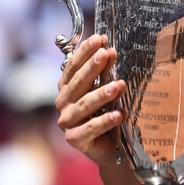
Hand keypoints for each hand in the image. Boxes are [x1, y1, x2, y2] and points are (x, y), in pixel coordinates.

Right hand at [55, 34, 127, 165]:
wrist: (110, 146)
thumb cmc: (105, 111)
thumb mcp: (106, 87)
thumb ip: (105, 70)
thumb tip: (109, 46)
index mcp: (67, 88)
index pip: (73, 66)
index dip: (85, 52)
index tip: (99, 38)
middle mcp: (63, 103)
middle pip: (78, 83)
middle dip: (92, 67)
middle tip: (106, 53)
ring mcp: (67, 122)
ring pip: (84, 105)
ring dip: (102, 94)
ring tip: (119, 85)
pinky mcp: (75, 139)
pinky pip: (91, 128)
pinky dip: (106, 121)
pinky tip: (120, 114)